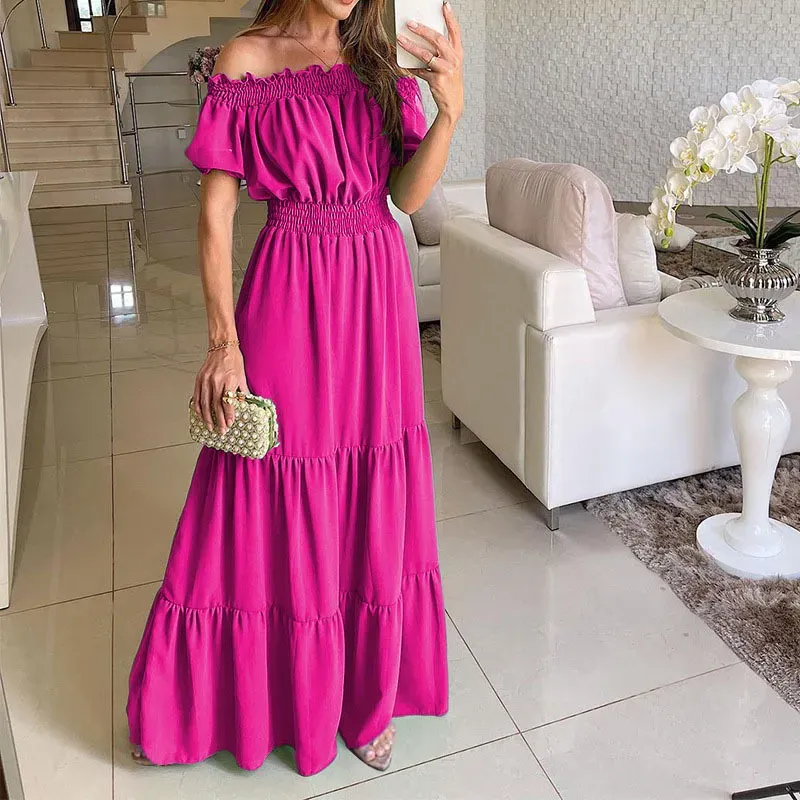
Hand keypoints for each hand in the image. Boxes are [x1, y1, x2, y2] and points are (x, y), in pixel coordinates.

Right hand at [192, 345, 249, 436]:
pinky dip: (198, 407)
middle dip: (219, 420)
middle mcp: (216, 381)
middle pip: (216, 405)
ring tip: (210, 427)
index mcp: (229, 380)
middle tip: (221, 431)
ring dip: (207, 417)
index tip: (230, 423)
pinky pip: (197, 396)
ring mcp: (206, 380)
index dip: (228, 414)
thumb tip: (244, 404)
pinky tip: (200, 415)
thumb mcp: (242, 375)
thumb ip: (243, 391)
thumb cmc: (234, 360)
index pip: (227, 402)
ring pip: (205, 403)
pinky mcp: (199, 379)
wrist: (222, 346)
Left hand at [397, 1, 462, 124]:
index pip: (455, 31)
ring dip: (411, 46)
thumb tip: (423, 38)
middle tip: (410, 24)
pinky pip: (420, 71)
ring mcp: (446, 70)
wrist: (453, 104)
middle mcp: (454, 60)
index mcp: (458, 53)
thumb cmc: (449, 82)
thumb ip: (441, 52)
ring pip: (426, 54)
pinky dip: (412, 68)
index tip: (444, 5)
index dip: (450, 17)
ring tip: (401, 40)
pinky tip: (406, 65)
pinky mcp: (437, 80)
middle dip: (422, 30)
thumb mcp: (450, 65)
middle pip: (437, 39)